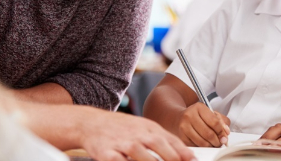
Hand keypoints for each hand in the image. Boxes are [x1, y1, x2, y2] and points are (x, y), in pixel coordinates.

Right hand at [80, 110, 195, 160]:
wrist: (92, 123)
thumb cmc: (122, 129)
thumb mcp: (145, 128)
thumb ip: (165, 141)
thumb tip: (188, 156)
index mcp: (149, 128)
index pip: (170, 140)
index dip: (183, 152)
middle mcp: (137, 134)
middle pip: (158, 144)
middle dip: (171, 158)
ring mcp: (122, 143)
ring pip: (140, 154)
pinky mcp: (107, 153)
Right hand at [176, 102, 230, 146]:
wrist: (178, 118)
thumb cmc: (196, 116)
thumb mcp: (209, 113)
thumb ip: (221, 121)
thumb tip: (226, 133)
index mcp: (199, 107)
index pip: (215, 122)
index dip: (222, 131)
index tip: (224, 135)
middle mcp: (189, 115)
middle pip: (209, 134)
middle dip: (217, 141)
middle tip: (220, 142)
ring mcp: (184, 127)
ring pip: (202, 142)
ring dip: (211, 145)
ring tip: (213, 143)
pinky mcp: (181, 137)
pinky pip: (196, 146)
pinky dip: (202, 147)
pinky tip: (204, 143)